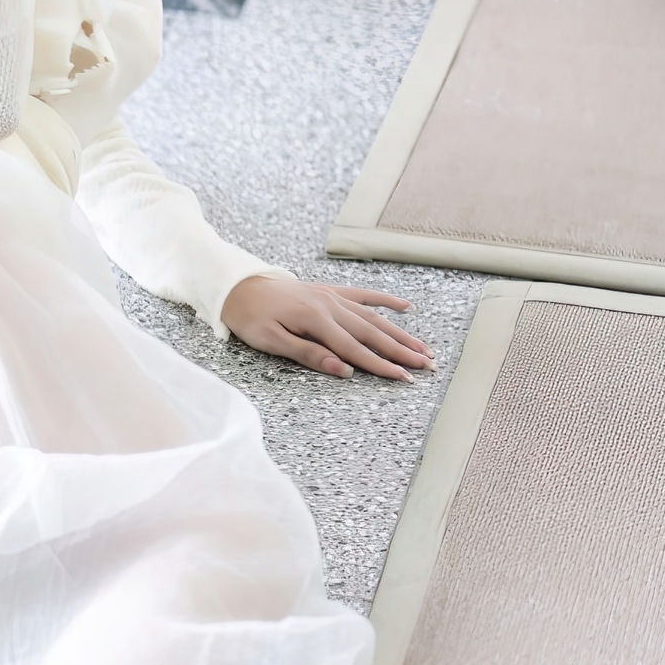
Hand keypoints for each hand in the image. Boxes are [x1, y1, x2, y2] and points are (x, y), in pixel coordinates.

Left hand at [220, 274, 432, 379]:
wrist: (237, 286)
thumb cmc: (250, 318)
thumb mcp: (272, 341)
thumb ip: (309, 354)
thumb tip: (343, 370)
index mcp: (316, 319)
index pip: (355, 349)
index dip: (381, 366)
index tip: (404, 378)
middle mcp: (330, 305)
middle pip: (373, 333)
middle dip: (401, 351)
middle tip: (427, 366)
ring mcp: (332, 296)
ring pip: (374, 317)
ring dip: (400, 333)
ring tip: (423, 348)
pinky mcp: (328, 291)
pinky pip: (363, 295)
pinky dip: (385, 301)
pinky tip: (405, 308)